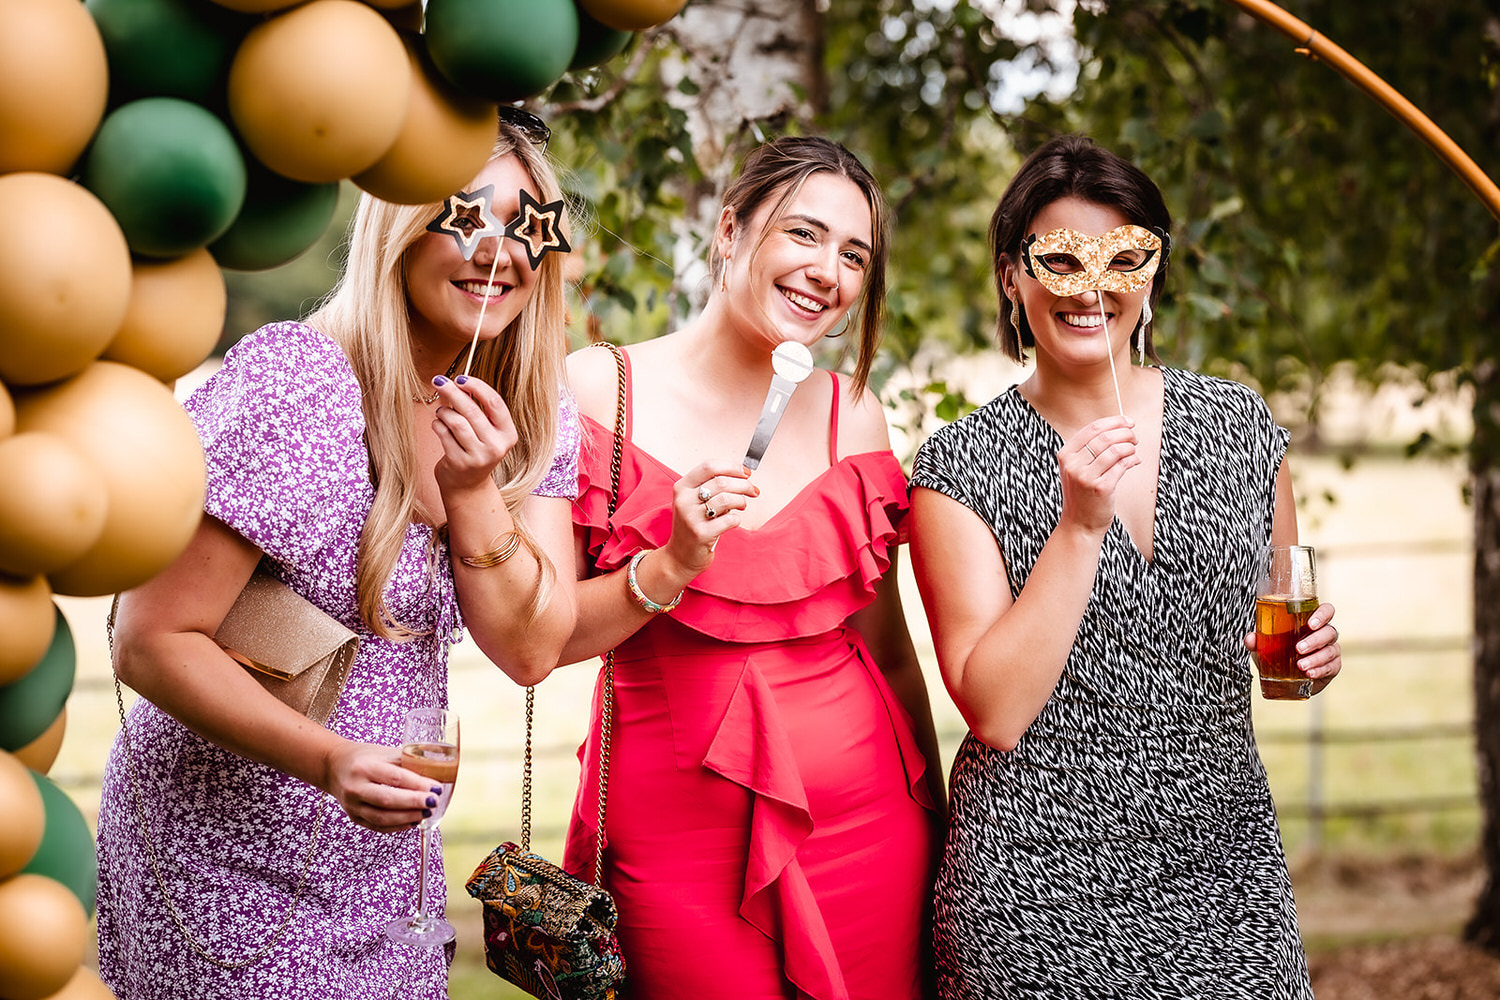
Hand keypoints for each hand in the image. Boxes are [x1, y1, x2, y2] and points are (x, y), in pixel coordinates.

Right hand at [323, 740, 442, 832]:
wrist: (334, 766)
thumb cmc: (364, 757)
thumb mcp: (384, 752)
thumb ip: (408, 761)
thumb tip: (439, 770)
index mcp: (364, 767)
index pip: (395, 778)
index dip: (417, 785)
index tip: (437, 788)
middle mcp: (355, 787)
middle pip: (388, 800)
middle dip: (414, 803)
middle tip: (434, 802)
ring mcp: (352, 805)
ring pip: (382, 818)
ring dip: (408, 817)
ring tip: (426, 813)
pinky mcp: (354, 818)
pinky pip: (378, 826)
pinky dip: (398, 826)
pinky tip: (413, 821)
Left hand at [428, 374, 517, 495]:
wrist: (468, 485)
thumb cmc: (475, 449)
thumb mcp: (485, 431)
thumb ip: (478, 409)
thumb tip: (459, 382)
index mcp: (508, 434)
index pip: (494, 403)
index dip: (476, 386)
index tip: (461, 378)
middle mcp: (496, 446)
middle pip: (472, 410)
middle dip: (452, 392)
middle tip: (438, 381)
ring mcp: (478, 456)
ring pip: (456, 422)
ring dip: (444, 412)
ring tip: (440, 412)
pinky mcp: (459, 463)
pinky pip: (444, 434)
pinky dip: (437, 424)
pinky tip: (438, 425)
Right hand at [654, 460, 759, 583]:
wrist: (680, 556)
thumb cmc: (694, 525)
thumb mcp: (694, 501)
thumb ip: (712, 486)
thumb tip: (742, 474)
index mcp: (682, 487)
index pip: (709, 466)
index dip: (731, 467)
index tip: (745, 472)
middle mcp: (684, 500)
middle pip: (721, 482)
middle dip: (744, 485)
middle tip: (753, 490)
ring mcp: (691, 518)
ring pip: (726, 499)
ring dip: (741, 501)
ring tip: (742, 506)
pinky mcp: (701, 534)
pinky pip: (729, 520)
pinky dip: (736, 518)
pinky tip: (733, 521)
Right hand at [1058, 415, 1138, 536]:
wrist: (1079, 525)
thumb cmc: (1082, 495)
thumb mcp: (1077, 469)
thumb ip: (1089, 450)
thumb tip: (1117, 427)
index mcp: (1066, 455)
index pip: (1092, 429)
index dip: (1114, 422)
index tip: (1127, 421)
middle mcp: (1073, 464)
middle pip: (1105, 437)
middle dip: (1125, 433)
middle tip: (1134, 436)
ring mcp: (1086, 476)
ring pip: (1115, 449)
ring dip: (1130, 446)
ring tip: (1134, 449)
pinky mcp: (1101, 487)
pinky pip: (1122, 465)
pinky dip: (1132, 459)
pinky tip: (1135, 460)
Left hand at [1243, 601, 1341, 687]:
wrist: (1284, 678)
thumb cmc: (1278, 653)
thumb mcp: (1265, 646)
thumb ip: (1257, 641)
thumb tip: (1250, 638)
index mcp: (1312, 622)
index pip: (1326, 611)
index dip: (1322, 614)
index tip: (1311, 624)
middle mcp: (1325, 634)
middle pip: (1329, 631)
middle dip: (1314, 640)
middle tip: (1298, 648)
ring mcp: (1330, 650)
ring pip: (1330, 650)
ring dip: (1316, 658)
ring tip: (1300, 665)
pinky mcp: (1333, 667)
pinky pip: (1331, 667)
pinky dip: (1320, 670)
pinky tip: (1310, 673)